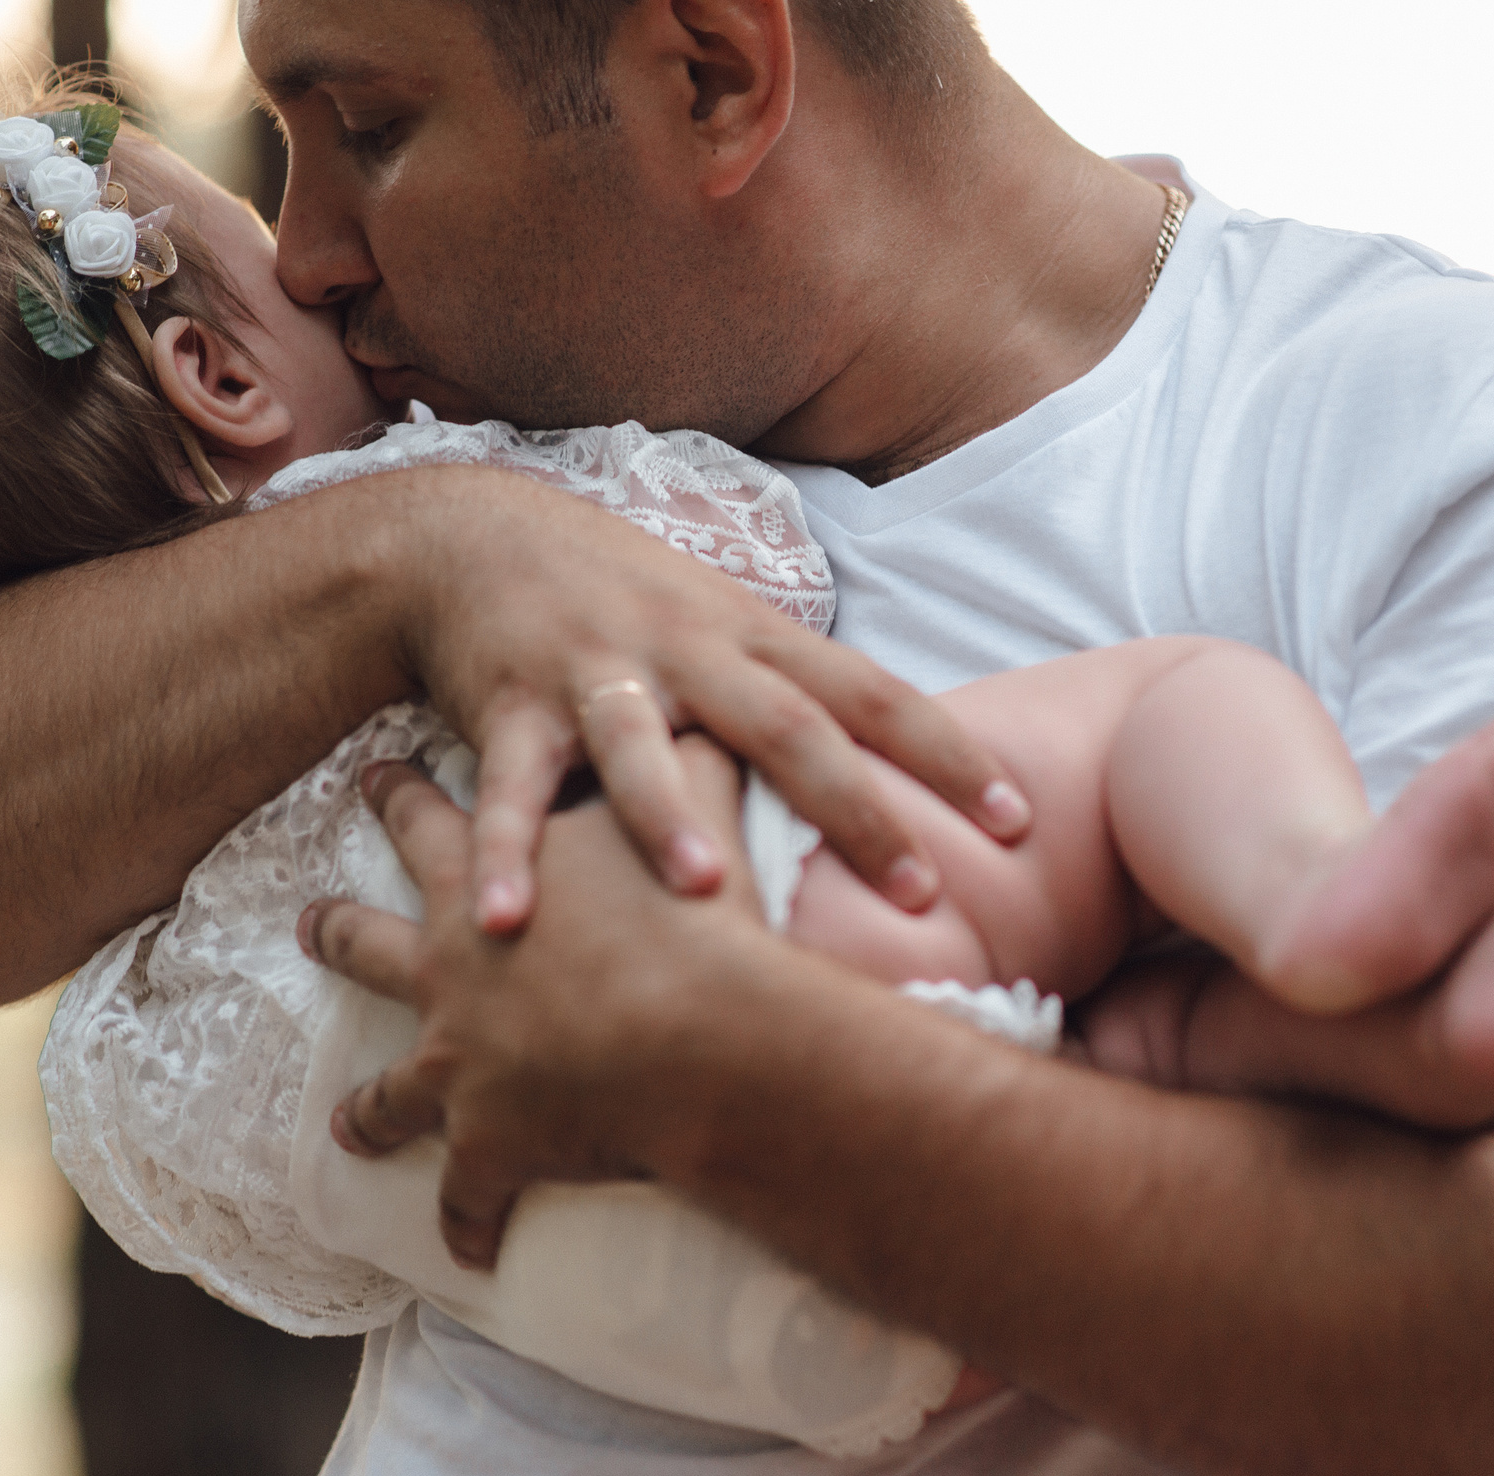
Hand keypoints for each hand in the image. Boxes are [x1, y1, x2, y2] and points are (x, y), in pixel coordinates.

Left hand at [301, 736, 776, 1267]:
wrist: (709, 1031)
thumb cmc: (701, 912)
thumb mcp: (694, 797)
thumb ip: (685, 753)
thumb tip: (709, 708)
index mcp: (486, 879)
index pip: (427, 818)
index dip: (400, 795)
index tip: (374, 775)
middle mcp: (450, 969)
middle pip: (366, 942)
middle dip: (335, 932)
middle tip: (305, 924)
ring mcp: (459, 1061)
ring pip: (390, 1091)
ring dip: (368, 1111)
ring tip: (344, 1124)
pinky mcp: (490, 1143)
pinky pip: (466, 1198)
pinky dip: (468, 1225)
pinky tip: (469, 1254)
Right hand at [391, 466, 1030, 932]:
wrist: (474, 535)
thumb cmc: (621, 598)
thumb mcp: (723, 628)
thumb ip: (797, 695)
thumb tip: (899, 770)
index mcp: (753, 638)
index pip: (873, 695)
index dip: (949, 754)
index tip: (1020, 819)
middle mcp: (689, 651)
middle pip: (786, 729)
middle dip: (856, 810)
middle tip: (922, 890)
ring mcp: (598, 674)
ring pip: (639, 750)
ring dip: (667, 818)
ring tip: (702, 890)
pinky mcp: (510, 704)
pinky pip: (509, 788)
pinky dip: (504, 852)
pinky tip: (503, 922)